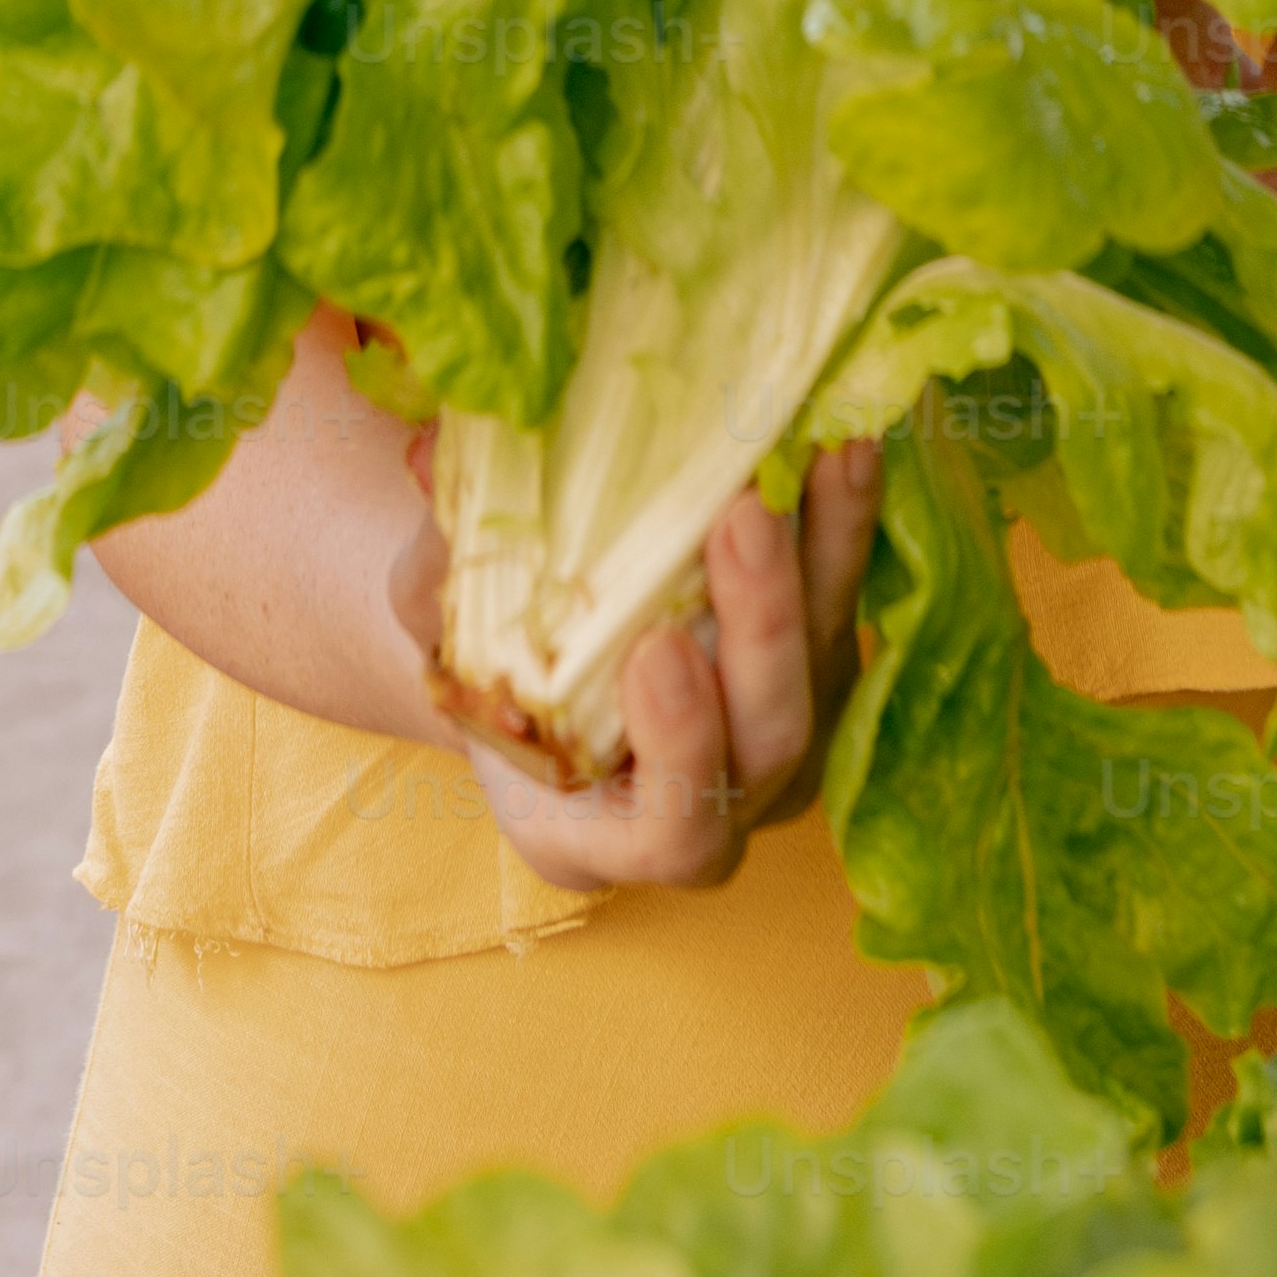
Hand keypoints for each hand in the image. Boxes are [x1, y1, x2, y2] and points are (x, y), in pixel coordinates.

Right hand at [386, 443, 881, 895]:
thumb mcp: (432, 621)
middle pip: (772, 745)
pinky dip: (848, 528)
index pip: (674, 830)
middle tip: (742, 519)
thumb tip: (428, 453)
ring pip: (828, 673)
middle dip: (765, 630)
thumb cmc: (471, 657)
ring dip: (827, 563)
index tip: (657, 649)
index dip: (682, 751)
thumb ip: (433, 562)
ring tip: (820, 455)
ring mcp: (775, 748)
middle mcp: (711, 810)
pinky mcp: (814, 673)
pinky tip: (847, 443)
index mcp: (603, 833)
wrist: (530, 657)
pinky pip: (845, 609)